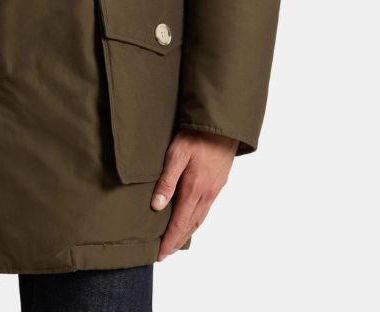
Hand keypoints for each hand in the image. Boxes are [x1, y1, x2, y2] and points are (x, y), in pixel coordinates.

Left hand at [150, 130, 237, 260]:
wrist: (222, 126)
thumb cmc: (196, 136)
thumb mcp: (176, 154)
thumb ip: (167, 180)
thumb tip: (157, 206)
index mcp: (194, 189)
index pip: (180, 223)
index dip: (169, 240)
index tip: (160, 254)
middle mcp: (206, 194)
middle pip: (190, 225)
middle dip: (177, 241)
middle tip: (165, 253)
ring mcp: (214, 190)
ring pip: (200, 219)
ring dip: (187, 232)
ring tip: (176, 242)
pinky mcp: (218, 183)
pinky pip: (206, 209)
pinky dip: (196, 220)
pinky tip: (191, 219)